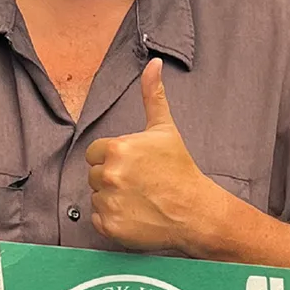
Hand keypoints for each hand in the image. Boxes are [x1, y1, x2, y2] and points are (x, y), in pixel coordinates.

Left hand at [85, 58, 219, 251]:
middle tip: (139, 184)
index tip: (135, 167)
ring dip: (112, 200)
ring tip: (139, 200)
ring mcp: (109, 202)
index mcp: (117, 149)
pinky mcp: (110, 226)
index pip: (95, 153)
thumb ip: (152, 95)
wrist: (195, 211)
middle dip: (112, 179)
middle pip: (94, 176)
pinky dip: (113, 220)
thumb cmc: (180, 169)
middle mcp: (109, 175)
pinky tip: (134, 216)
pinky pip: (98, 220)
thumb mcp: (165, 130)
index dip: (113, 159)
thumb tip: (154, 63)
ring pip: (96, 198)